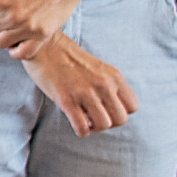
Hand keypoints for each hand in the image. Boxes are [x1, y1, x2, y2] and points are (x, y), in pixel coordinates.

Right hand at [22, 35, 138, 136]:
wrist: (44, 46)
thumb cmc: (69, 59)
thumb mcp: (99, 68)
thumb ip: (109, 86)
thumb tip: (111, 110)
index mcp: (114, 76)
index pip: (132, 107)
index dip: (119, 112)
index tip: (106, 109)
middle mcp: (103, 85)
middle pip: (120, 119)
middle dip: (108, 122)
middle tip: (94, 116)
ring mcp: (85, 92)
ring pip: (104, 125)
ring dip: (94, 127)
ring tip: (84, 118)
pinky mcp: (67, 100)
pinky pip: (82, 127)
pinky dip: (81, 130)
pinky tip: (75, 121)